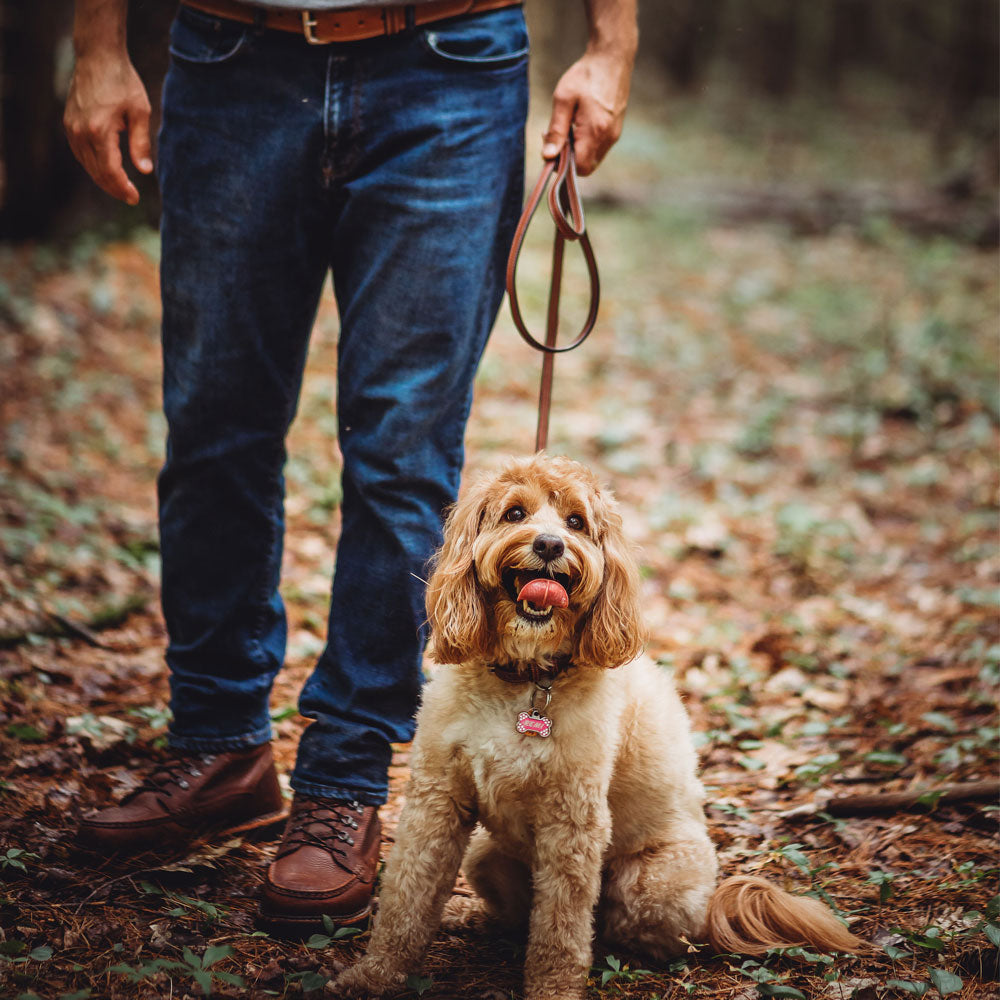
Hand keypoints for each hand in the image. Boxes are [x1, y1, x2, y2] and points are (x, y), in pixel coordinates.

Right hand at [64, 53, 152, 204]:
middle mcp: (81, 132)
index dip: (123, 188)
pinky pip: (81, 154)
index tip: (135, 198)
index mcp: (99, 131)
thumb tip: (145, 171)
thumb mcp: (140, 112)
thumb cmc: (123, 82)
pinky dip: (94, 166)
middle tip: (131, 198)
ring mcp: (71, 128)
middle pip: (97, 172)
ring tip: (121, 188)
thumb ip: (141, 143)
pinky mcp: (69, 124)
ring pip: (87, 165)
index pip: (110, 171)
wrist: (98, 56)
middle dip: (114, 188)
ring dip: (103, 179)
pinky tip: (107, 171)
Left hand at [541, 47, 632, 175]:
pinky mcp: (616, 129)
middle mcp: (608, 138)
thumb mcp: (563, 100)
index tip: (552, 147)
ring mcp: (614, 134)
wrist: (612, 57)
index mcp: (595, 132)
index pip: (579, 168)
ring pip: (593, 159)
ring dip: (578, 152)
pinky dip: (587, 144)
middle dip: (570, 160)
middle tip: (558, 138)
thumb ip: (556, 130)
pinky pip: (599, 148)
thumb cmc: (585, 75)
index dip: (563, 165)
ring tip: (569, 128)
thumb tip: (548, 156)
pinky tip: (579, 125)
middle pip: (587, 167)